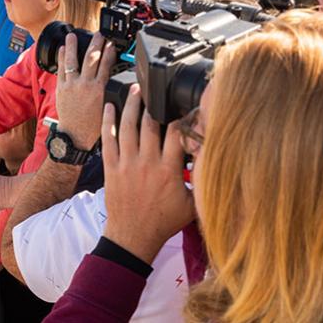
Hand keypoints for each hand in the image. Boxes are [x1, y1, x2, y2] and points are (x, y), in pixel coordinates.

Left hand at [56, 33, 114, 149]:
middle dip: (96, 44)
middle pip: (91, 59)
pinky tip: (62, 49)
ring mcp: (72, 85)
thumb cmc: (92, 126)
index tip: (112, 43)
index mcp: (100, 90)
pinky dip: (62, 58)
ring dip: (74, 46)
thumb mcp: (108, 108)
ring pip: (73, 61)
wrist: (75, 136)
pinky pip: (61, 69)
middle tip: (99, 34)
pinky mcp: (61, 88)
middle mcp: (85, 85)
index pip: (106, 65)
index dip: (110, 52)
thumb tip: (116, 81)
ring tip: (73, 35)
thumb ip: (110, 92)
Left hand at [100, 85, 194, 263]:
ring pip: (127, 126)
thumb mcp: (191, 203)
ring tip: (135, 89)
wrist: (133, 236)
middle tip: (154, 87)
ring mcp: (127, 163)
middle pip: (150, 123)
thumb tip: (215, 162)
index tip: (188, 105)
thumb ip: (200, 180)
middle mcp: (147, 162)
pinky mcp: (111, 167)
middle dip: (152, 101)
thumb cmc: (163, 222)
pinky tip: (109, 106)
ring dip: (130, 105)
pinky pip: (108, 139)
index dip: (184, 116)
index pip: (177, 133)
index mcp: (168, 169)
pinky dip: (107, 121)